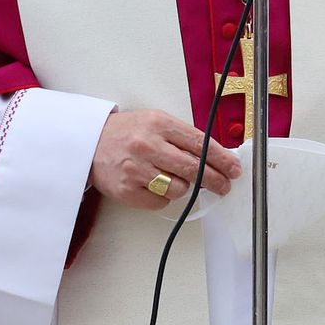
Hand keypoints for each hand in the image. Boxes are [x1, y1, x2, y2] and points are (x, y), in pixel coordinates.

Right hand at [88, 110, 242, 210]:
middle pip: (194, 169)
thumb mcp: (156, 122)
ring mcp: (136, 169)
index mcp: (159, 124)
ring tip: (174, 178)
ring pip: (179, 188)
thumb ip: (183, 137)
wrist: (90, 142)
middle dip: (216, 180)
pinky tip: (155, 185)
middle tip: (225, 186)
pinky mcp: (127, 190)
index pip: (200, 144)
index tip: (234, 168)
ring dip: (184, 187)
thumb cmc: (129, 132)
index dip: (222, 159)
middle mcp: (148, 145)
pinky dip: (163, 197)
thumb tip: (216, 157)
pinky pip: (160, 201)